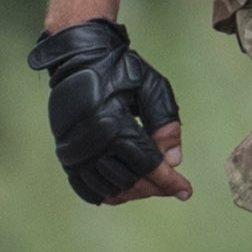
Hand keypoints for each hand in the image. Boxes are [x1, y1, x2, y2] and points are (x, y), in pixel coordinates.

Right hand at [29, 19, 191, 204]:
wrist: (78, 57)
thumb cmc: (119, 69)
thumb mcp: (152, 86)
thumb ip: (165, 122)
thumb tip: (174, 161)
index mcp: (112, 123)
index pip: (147, 165)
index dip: (169, 181)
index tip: (186, 191)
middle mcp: (90, 142)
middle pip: (129, 181)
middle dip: (156, 188)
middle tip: (173, 187)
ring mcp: (73, 151)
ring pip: (109, 189)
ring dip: (135, 193)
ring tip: (152, 186)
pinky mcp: (65, 154)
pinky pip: (85, 187)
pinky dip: (107, 194)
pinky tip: (126, 191)